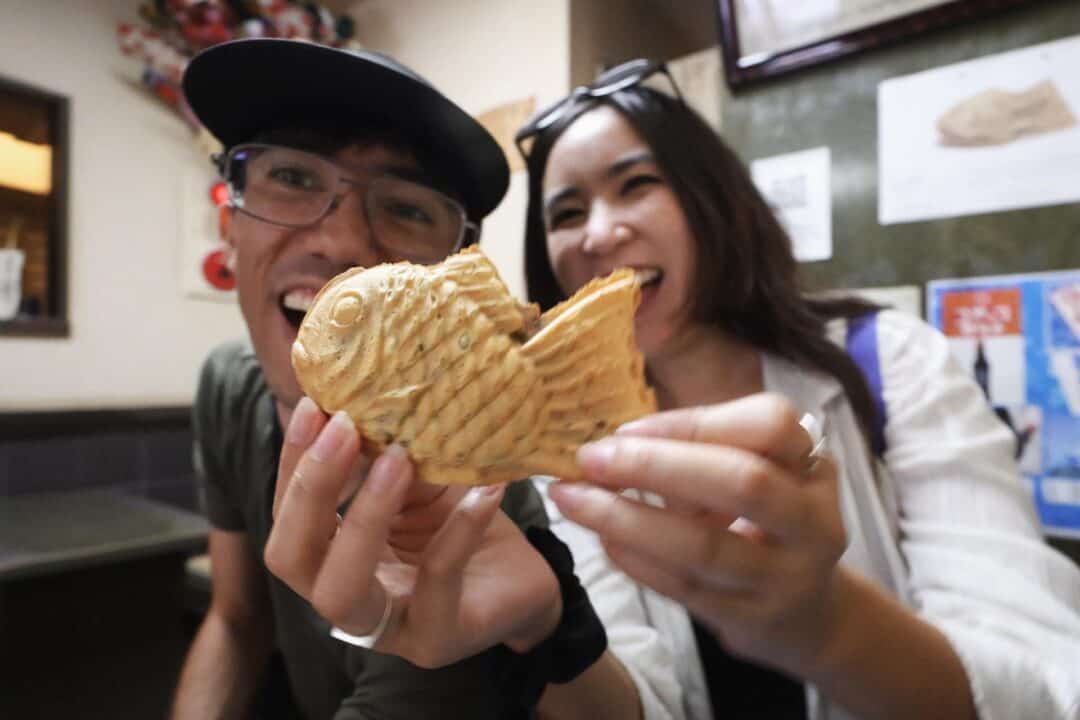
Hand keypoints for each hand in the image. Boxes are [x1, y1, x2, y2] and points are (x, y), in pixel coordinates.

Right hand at [265, 397, 561, 667]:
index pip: (287, 515)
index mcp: (330, 556)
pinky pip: (436, 581)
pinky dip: (459, 530)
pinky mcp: (437, 638)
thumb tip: (357, 387)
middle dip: (310, 490)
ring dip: (364, 517)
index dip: (292, 463)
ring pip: (340, 591)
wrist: (524, 576)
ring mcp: (386, 628)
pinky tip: (486, 490)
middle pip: (289, 558)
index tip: (313, 405)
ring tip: (398, 459)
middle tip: (345, 427)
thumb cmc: (462, 523)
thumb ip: (384, 450)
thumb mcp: (421, 480)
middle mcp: (344, 597)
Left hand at [547, 393, 848, 675]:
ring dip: (626, 518)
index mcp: (812, 466)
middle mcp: (812, 520)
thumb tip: (614, 439)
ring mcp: (786, 576)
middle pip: (743, 482)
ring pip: (703, 546)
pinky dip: (635, 559)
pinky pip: (683, 587)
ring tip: (572, 499)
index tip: (626, 429)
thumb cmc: (764, 523)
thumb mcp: (757, 474)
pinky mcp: (750, 619)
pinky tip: (602, 539)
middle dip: (656, 466)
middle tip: (590, 459)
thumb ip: (702, 450)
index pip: (768, 425)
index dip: (693, 423)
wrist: (810, 615)